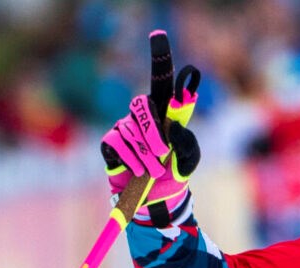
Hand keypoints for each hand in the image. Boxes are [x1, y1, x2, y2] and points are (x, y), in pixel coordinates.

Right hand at [101, 31, 200, 224]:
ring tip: (155, 171)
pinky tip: (139, 171)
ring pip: (131, 129)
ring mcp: (124, 127)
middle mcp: (142, 115)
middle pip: (142, 105)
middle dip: (153, 130)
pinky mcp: (110, 143)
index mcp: (164, 112)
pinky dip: (131, 159)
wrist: (156, 200)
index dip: (159, 58)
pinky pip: (117, 142)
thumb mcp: (189, 159)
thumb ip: (188, 143)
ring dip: (146, 154)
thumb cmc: (174, 173)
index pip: (160, 80)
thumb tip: (175, 128)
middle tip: (163, 152)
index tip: (159, 36)